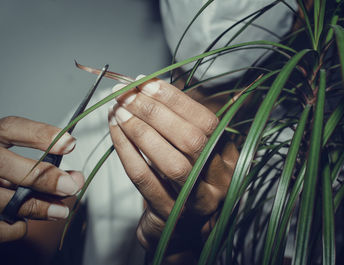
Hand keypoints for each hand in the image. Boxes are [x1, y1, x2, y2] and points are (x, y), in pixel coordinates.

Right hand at [0, 116, 83, 243]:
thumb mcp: (10, 162)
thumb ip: (38, 166)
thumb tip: (74, 180)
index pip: (10, 128)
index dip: (40, 134)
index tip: (70, 144)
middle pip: (0, 162)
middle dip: (40, 176)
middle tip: (71, 186)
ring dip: (34, 207)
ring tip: (60, 212)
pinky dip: (10, 228)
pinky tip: (22, 224)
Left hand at [108, 76, 237, 259]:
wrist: (180, 228)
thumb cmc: (185, 179)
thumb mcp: (195, 151)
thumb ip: (182, 122)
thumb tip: (151, 86)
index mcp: (228, 157)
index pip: (207, 123)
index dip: (177, 100)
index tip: (149, 83)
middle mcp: (218, 180)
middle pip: (191, 141)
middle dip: (156, 112)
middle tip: (128, 95)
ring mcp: (195, 200)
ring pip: (170, 163)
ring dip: (140, 131)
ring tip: (118, 110)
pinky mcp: (169, 214)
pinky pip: (144, 179)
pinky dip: (126, 151)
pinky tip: (115, 132)